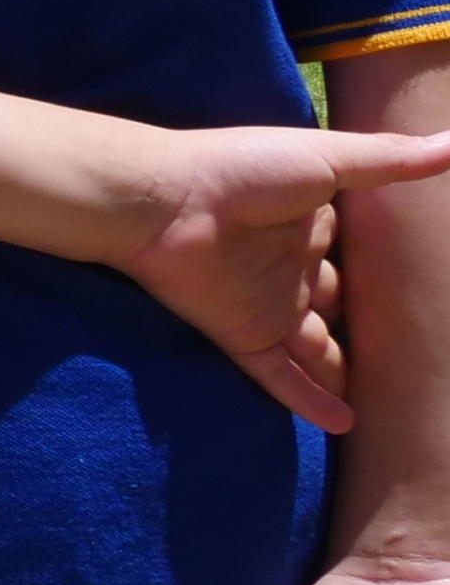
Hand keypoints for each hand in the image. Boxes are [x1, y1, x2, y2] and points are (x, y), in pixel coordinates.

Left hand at [114, 124, 449, 427]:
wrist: (162, 199)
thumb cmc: (241, 169)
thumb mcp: (327, 160)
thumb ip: (390, 160)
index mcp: (311, 224)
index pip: (357, 254)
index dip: (386, 272)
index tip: (424, 288)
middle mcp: (293, 267)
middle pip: (341, 306)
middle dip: (370, 328)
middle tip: (414, 353)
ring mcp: (268, 304)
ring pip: (316, 350)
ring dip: (345, 373)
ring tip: (387, 400)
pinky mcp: (241, 334)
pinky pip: (280, 376)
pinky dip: (310, 400)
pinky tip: (345, 425)